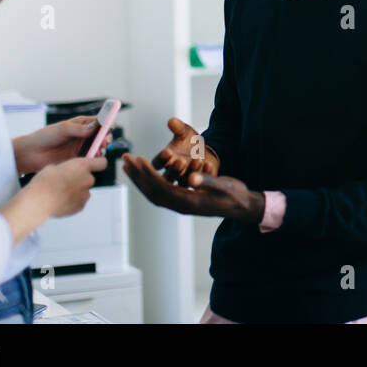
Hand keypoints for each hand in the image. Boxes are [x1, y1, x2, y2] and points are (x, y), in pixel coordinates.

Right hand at [1, 154, 106, 244]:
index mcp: (81, 166)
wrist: (39, 201)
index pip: (101, 163)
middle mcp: (87, 179)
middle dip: (81, 180)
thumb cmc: (43, 183)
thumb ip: (66, 168)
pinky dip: (72, 202)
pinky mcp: (81, 206)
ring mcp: (85, 194)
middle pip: (90, 178)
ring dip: (76, 192)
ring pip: (84, 191)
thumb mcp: (54, 166)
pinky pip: (79, 202)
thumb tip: (66, 171)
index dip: (98, 164)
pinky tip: (60, 201)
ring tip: (60, 193)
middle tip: (67, 183)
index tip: (96, 165)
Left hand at [13, 116, 109, 173]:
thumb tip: (95, 128)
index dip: (107, 123)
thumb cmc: (43, 137)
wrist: (30, 154)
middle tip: (104, 141)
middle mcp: (84, 136)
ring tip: (97, 151)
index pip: (100, 122)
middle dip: (106, 138)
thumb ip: (79, 129)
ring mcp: (81, 148)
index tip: (110, 125)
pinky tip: (91, 159)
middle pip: (102, 136)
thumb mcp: (62, 129)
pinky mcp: (77, 160)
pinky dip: (93, 159)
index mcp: (81, 124)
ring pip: (98, 148)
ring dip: (101, 149)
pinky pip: (90, 160)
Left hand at [122, 154, 262, 221]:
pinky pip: (160, 193)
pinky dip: (149, 183)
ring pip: (153, 193)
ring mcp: (180, 205)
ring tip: (128, 166)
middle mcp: (180, 205)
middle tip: (125, 159)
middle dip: (137, 175)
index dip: (147, 174)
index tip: (137, 160)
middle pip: (151, 191)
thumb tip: (192, 178)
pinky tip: (145, 174)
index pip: (161, 187)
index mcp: (188, 201)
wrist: (241, 207)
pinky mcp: (182, 201)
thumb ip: (208, 181)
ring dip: (140, 179)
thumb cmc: (234, 195)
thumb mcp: (224, 186)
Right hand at [152, 117, 218, 185]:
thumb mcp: (185, 133)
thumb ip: (178, 128)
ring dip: (191, 171)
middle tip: (181, 161)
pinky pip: (202, 181)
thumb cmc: (189, 143)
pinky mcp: (200, 182)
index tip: (167, 152)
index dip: (161, 160)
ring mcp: (186, 179)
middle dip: (174, 170)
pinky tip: (208, 164)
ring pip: (185, 181)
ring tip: (197, 160)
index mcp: (166, 161)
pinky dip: (205, 173)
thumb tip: (172, 120)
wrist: (205, 151)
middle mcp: (173, 173)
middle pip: (168, 177)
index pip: (157, 163)